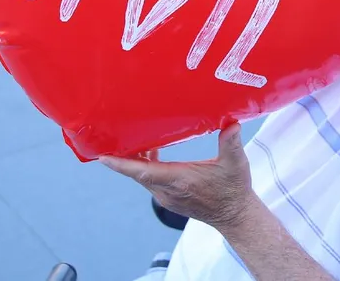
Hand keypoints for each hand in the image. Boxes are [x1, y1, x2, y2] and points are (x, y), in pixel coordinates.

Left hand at [101, 124, 255, 232]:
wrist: (235, 216)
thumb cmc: (234, 190)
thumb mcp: (236, 165)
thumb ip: (232, 144)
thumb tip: (232, 124)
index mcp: (180, 181)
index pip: (144, 172)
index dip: (122, 165)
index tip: (103, 157)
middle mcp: (168, 191)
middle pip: (137, 173)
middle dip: (122, 156)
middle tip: (110, 135)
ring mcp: (167, 197)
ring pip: (142, 177)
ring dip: (134, 161)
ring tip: (128, 138)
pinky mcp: (169, 198)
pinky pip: (149, 180)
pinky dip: (144, 166)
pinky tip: (150, 150)